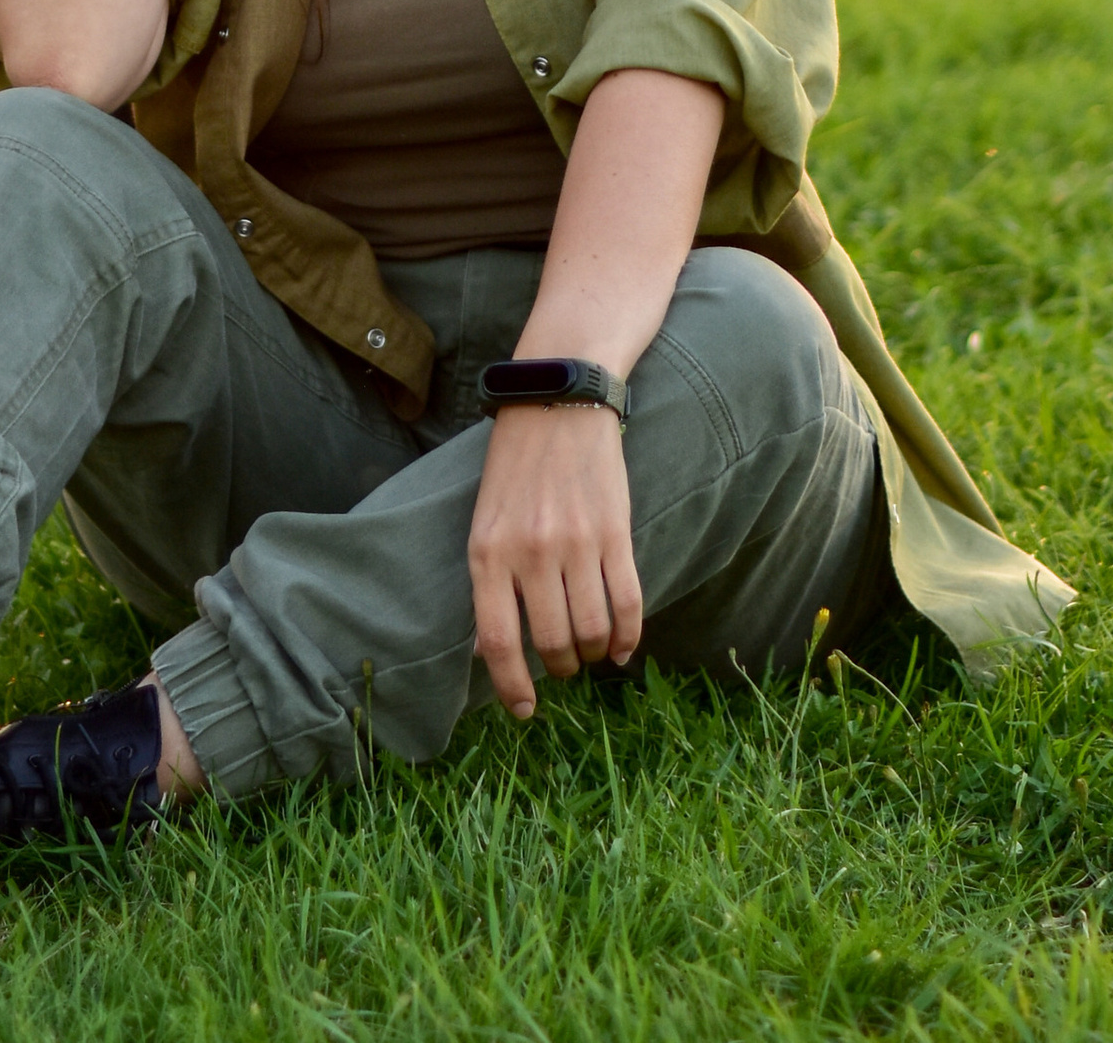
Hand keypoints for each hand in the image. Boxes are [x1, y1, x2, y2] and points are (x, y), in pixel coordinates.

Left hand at [468, 404, 639, 719]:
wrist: (557, 401)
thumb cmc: (515, 467)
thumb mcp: (484, 522)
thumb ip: (489, 582)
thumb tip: (491, 651)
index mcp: (488, 553)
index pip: (499, 642)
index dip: (513, 687)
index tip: (525, 711)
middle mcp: (531, 552)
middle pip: (553, 642)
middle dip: (562, 666)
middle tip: (565, 664)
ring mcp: (576, 542)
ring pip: (592, 629)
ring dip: (595, 653)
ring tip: (593, 651)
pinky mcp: (614, 531)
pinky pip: (627, 602)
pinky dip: (629, 634)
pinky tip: (624, 646)